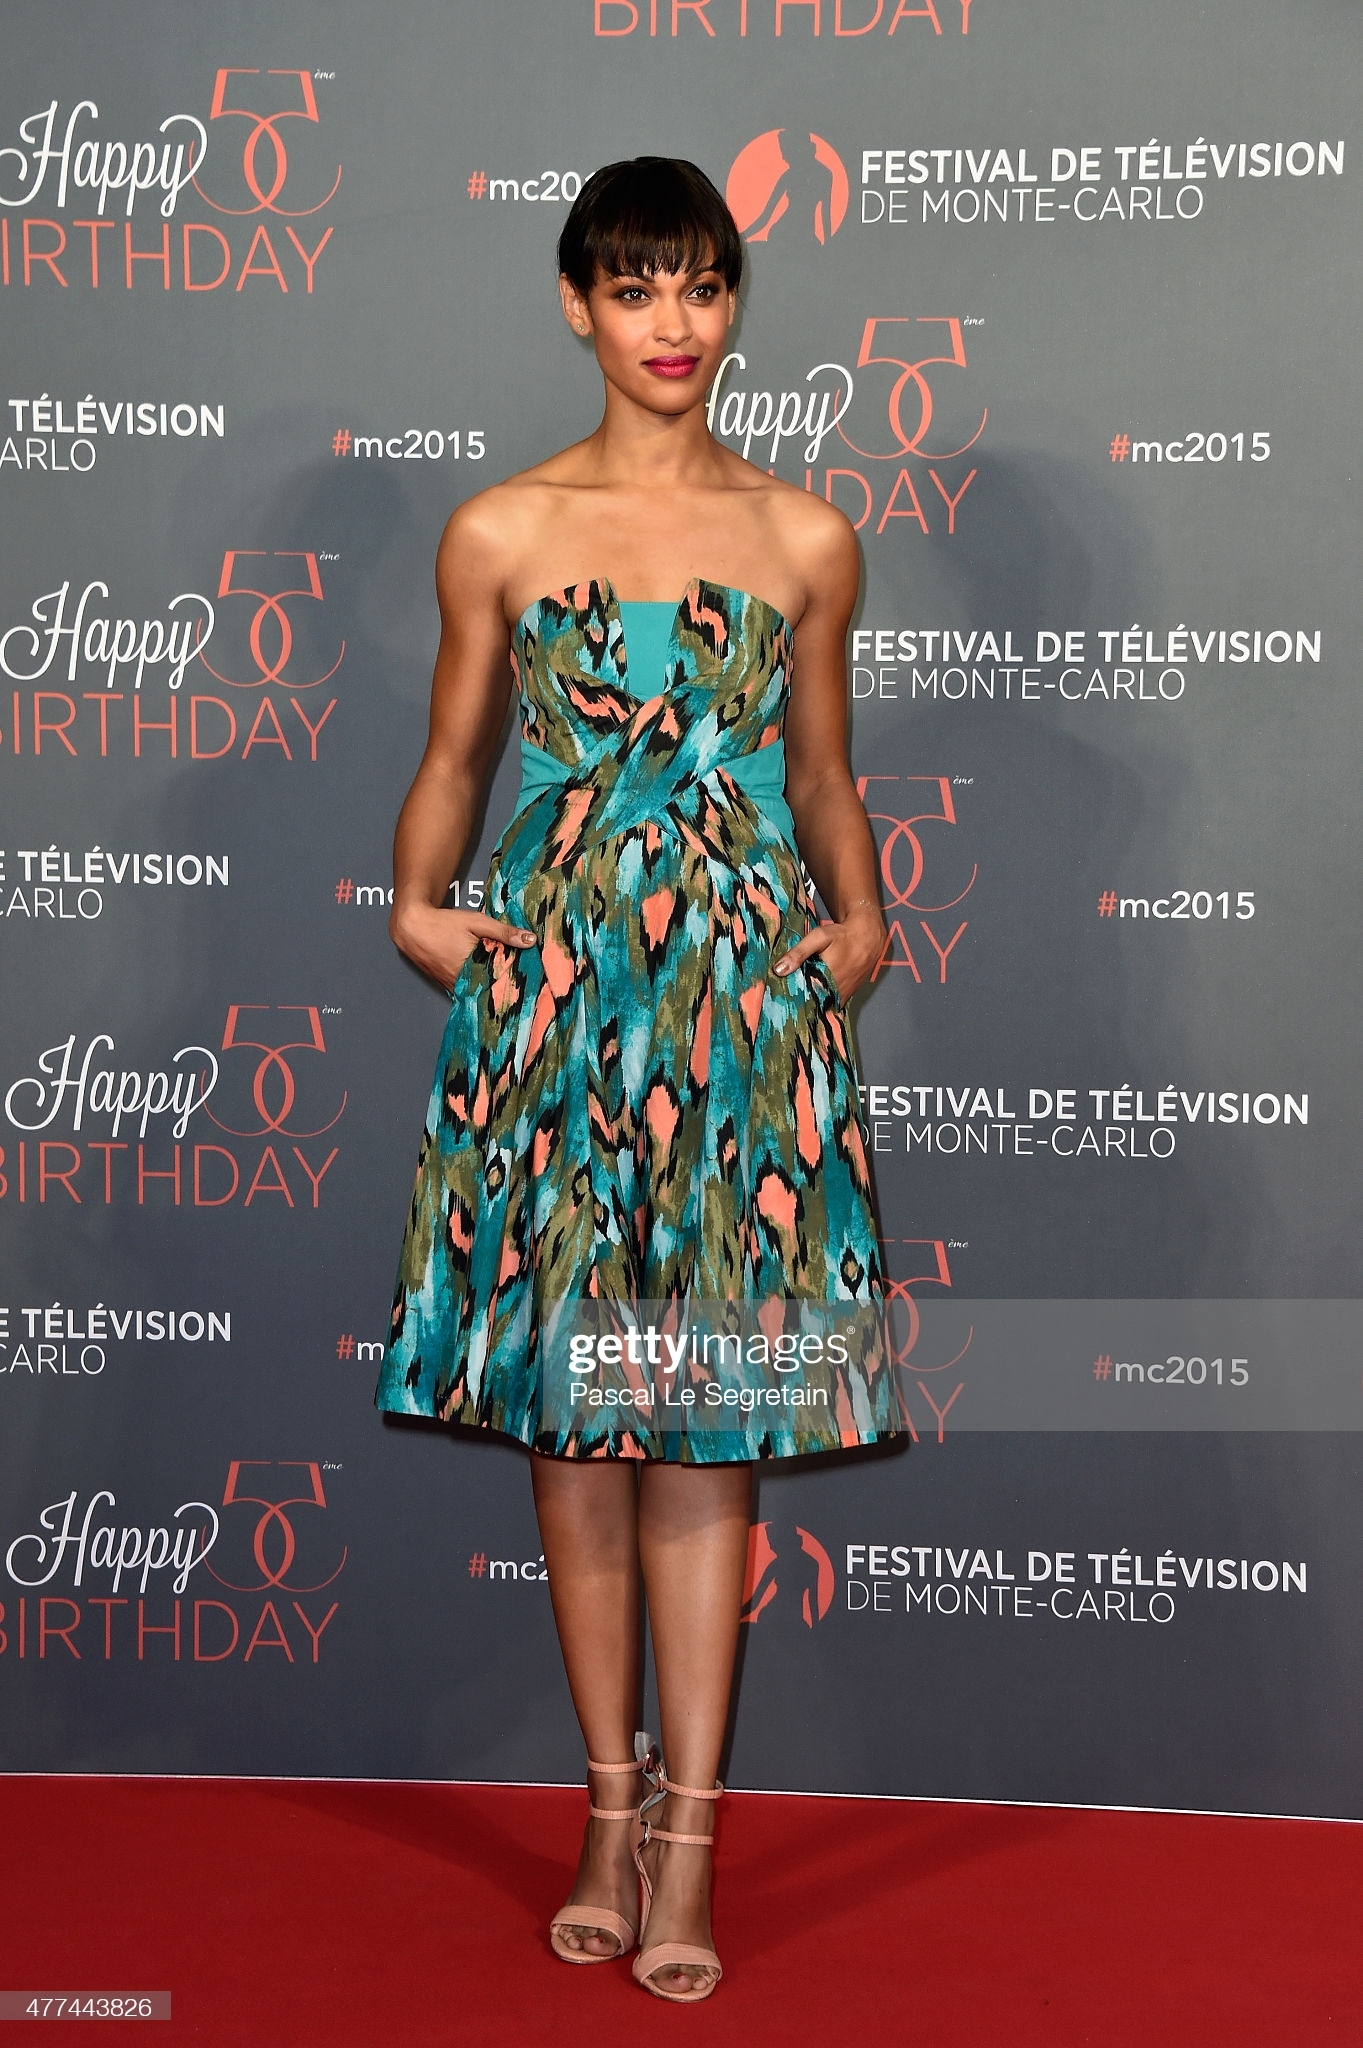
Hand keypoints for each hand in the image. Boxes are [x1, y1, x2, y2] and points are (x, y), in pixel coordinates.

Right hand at [390, 900, 537, 994]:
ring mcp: (450, 985)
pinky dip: (474, 988)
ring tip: (506, 988)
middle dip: (502, 988)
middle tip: (521, 987)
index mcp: (472, 968)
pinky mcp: (443, 984)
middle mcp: (460, 982)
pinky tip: (484, 983)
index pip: (499, 983)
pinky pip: (464, 990)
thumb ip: (503, 932)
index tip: (528, 985)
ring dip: (488, 989)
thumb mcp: (477, 922)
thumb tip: (530, 940)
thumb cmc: (444, 922)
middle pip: (488, 990)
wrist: (412, 926)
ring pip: (475, 992)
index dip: (514, 984)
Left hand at [772, 903, 884, 1003]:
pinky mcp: (848, 995)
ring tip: (798, 996)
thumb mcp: (818, 938)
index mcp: (827, 978)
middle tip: (786, 998)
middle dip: (799, 1001)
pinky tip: (814, 993)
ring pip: (822, 1004)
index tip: (779, 997)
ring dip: (811, 1001)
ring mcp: (844, 995)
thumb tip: (778, 970)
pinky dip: (823, 1000)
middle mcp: (836, 990)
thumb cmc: (842, 935)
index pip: (803, 997)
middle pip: (812, 1002)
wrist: (867, 936)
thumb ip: (799, 953)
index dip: (791, 998)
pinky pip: (831, 1003)